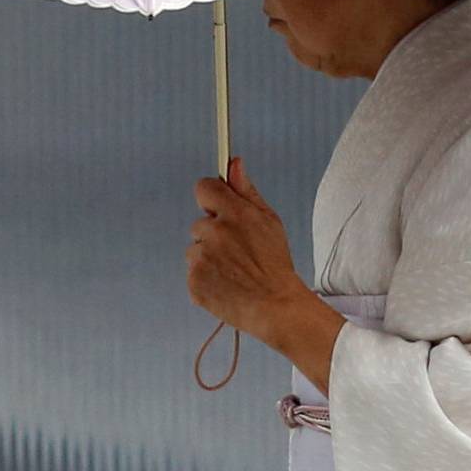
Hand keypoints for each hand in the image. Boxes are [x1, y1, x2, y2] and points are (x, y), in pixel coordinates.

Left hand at [186, 158, 305, 339]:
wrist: (276, 307)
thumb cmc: (275, 265)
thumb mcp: (269, 222)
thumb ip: (246, 191)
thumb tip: (234, 162)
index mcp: (234, 214)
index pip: (204, 188)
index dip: (212, 198)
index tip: (219, 210)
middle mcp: (214, 233)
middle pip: (200, 224)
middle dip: (215, 235)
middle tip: (239, 254)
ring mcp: (201, 259)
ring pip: (196, 250)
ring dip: (209, 258)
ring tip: (234, 272)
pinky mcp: (194, 282)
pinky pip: (193, 273)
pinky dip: (207, 279)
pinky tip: (227, 285)